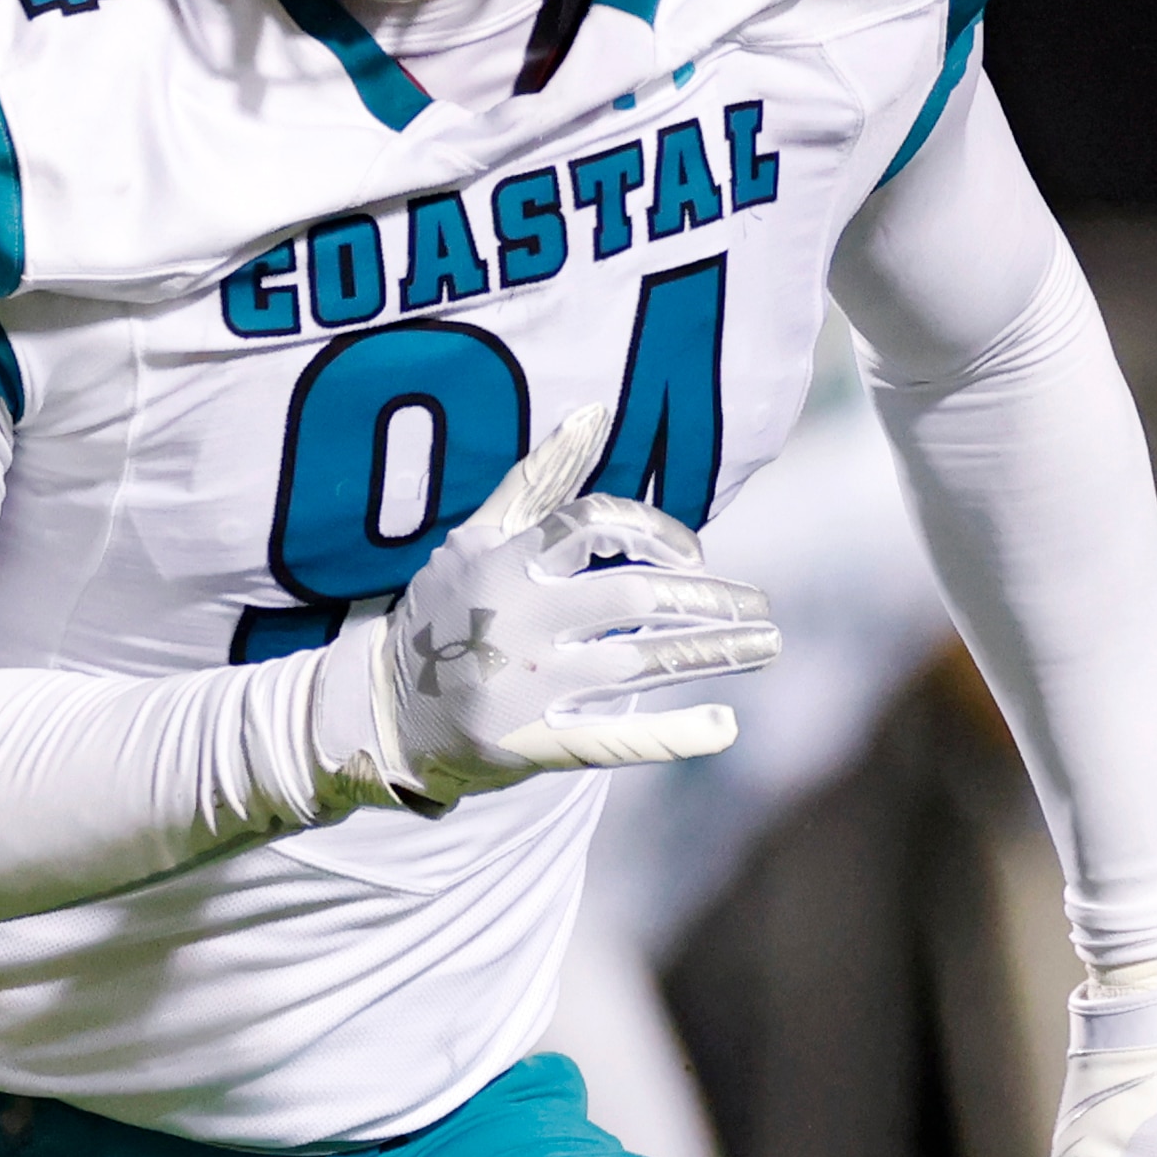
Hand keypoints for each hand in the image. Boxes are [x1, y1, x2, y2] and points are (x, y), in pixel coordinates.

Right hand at [315, 407, 778, 808]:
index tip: (694, 555)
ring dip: (714, 653)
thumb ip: (538, 480)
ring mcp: (524, 686)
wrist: (387, 711)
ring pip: (637, 666)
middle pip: (632, 599)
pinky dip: (675, 735)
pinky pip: (615, 740)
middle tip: (761, 605)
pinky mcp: (531, 745)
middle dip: (707, 601)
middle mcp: (516, 621)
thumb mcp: (477, 538)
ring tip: (769, 643)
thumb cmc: (446, 612)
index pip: (595, 526)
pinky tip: (725, 726)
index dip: (656, 533)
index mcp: (505, 563)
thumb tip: (594, 412)